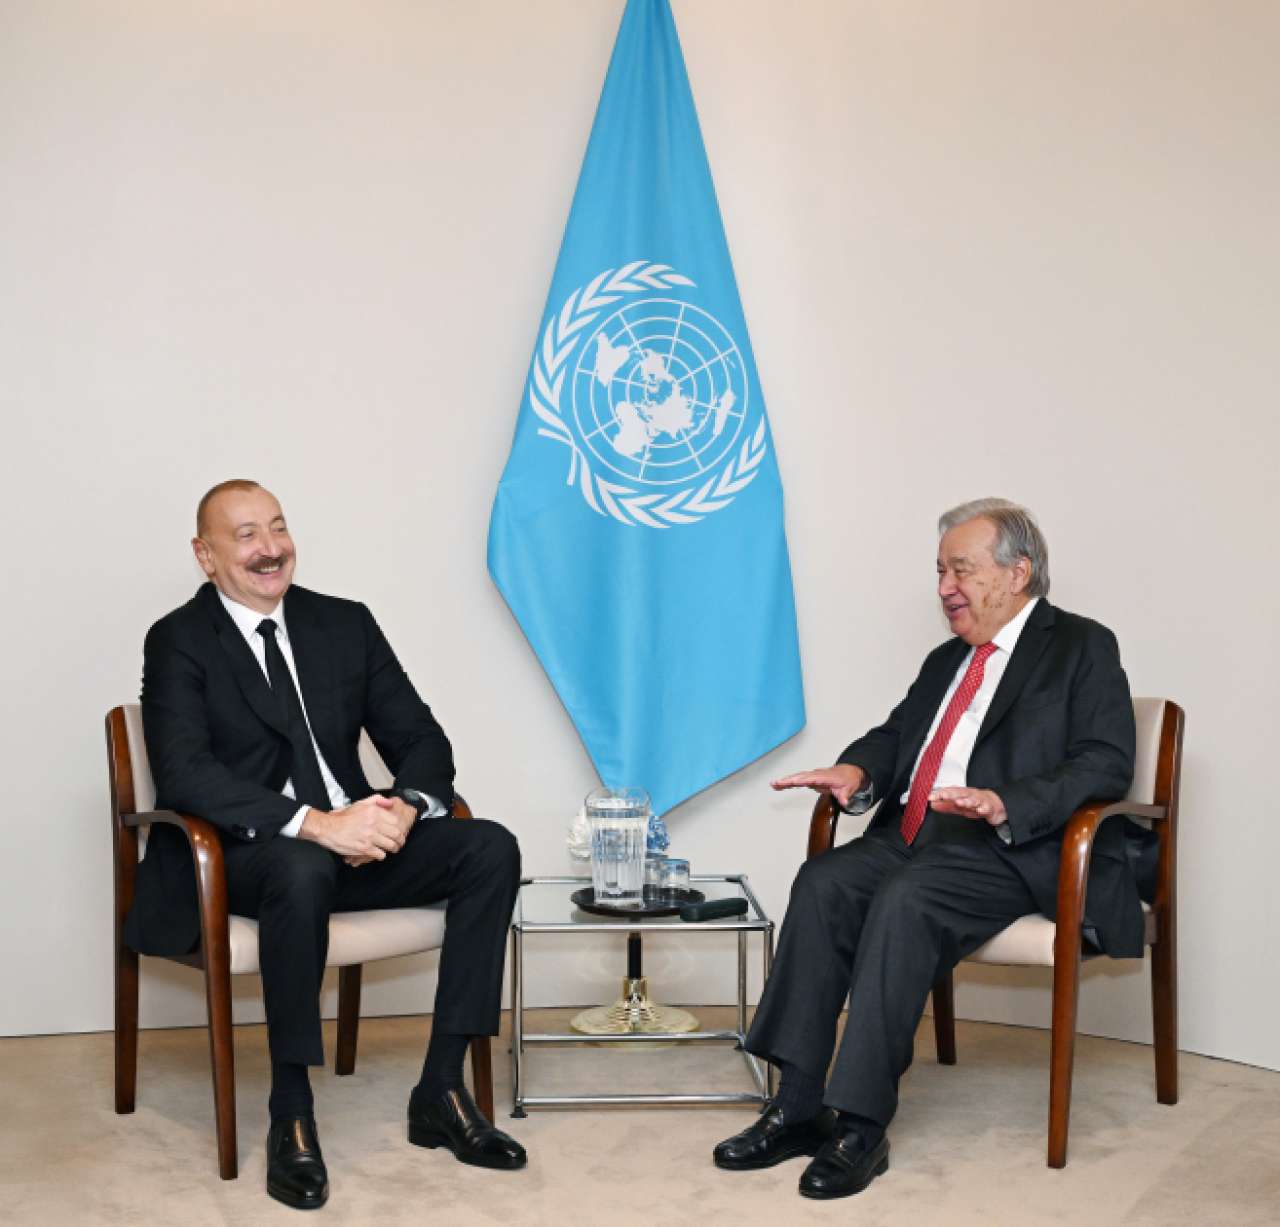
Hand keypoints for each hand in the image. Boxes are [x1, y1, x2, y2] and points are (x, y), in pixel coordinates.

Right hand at [301, 795, 415, 859]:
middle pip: (396, 834)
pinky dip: (381, 855)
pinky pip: (380, 854)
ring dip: (393, 848)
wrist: (328, 828)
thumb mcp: (361, 803)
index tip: (399, 832)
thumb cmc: (344, 817)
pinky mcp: (364, 848)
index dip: (399, 828)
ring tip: (391, 849)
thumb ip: (377, 800)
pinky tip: (378, 853)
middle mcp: (374, 823)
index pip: (396, 821)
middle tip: (399, 843)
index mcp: (374, 812)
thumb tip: (391, 803)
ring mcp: (370, 836)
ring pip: (391, 845)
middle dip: (400, 840)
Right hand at [771, 764, 867, 809]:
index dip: (801, 779)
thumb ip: (844, 796)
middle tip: (776, 783)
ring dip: (785, 781)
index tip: (792, 782)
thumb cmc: (848, 779)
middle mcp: (816, 775)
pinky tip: (780, 786)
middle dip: (788, 780)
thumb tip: (844, 802)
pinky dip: (789, 782)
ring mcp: (813, 776)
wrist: (849, 773)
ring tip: (773, 785)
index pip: (810, 778)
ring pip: (797, 777)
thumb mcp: (848, 788)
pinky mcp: (810, 779)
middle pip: (800, 776)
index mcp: (824, 776)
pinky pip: (797, 780)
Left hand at [928, 786, 1006, 825]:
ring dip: (966, 801)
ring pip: (973, 800)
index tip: (930, 797)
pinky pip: (986, 808)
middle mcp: (970, 795)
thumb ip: (946, 805)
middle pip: (959, 793)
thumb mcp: (959, 806)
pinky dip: (983, 809)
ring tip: (958, 802)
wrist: (996, 805)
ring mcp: (980, 801)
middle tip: (942, 795)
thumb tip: (932, 804)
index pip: (949, 792)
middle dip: (950, 794)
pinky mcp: (989, 808)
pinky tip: (979, 810)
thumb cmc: (976, 804)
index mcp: (962, 794)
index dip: (939, 794)